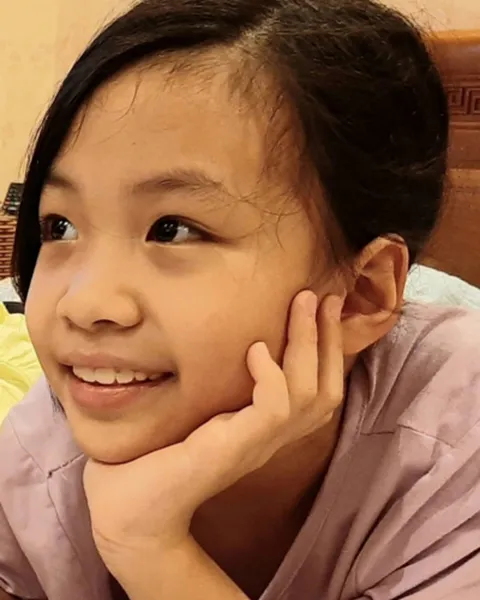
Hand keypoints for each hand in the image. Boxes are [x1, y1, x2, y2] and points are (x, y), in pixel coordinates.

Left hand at [83, 291, 343, 573]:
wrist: (128, 513)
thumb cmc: (153, 459)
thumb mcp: (194, 411)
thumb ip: (213, 383)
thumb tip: (211, 338)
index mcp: (263, 430)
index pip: (316, 389)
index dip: (325, 348)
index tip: (320, 305)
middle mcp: (269, 439)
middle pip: (325, 389)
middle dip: (328, 338)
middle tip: (324, 295)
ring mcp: (255, 445)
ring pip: (309, 394)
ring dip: (308, 343)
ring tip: (301, 303)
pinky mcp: (234, 447)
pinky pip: (274, 409)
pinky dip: (271, 375)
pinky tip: (255, 349)